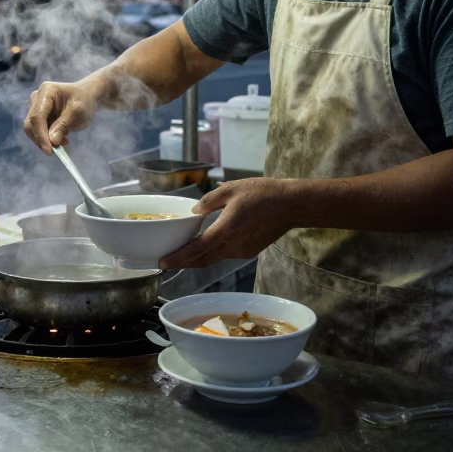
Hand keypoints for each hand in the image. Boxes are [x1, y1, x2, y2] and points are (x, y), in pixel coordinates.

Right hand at [23, 80, 99, 153]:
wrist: (87, 97)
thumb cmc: (84, 101)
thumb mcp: (78, 113)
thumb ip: (63, 125)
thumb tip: (52, 141)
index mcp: (46, 91)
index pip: (37, 116)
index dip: (41, 135)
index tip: (49, 151)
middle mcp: (37, 97)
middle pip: (31, 123)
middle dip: (41, 139)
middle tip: (55, 151)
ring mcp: (36, 106)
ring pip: (33, 129)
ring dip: (46, 140)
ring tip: (64, 142)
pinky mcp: (39, 116)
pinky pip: (38, 131)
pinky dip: (48, 139)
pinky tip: (63, 139)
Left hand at [159, 178, 292, 268]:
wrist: (290, 205)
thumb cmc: (263, 194)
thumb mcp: (231, 189)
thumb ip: (209, 201)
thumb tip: (195, 211)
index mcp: (226, 230)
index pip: (196, 250)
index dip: (178, 258)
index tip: (162, 262)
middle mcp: (233, 246)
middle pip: (202, 260)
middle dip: (183, 263)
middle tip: (166, 262)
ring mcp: (242, 251)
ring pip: (214, 259)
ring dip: (197, 259)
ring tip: (182, 254)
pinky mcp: (249, 252)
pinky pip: (226, 255)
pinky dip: (213, 253)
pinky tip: (207, 245)